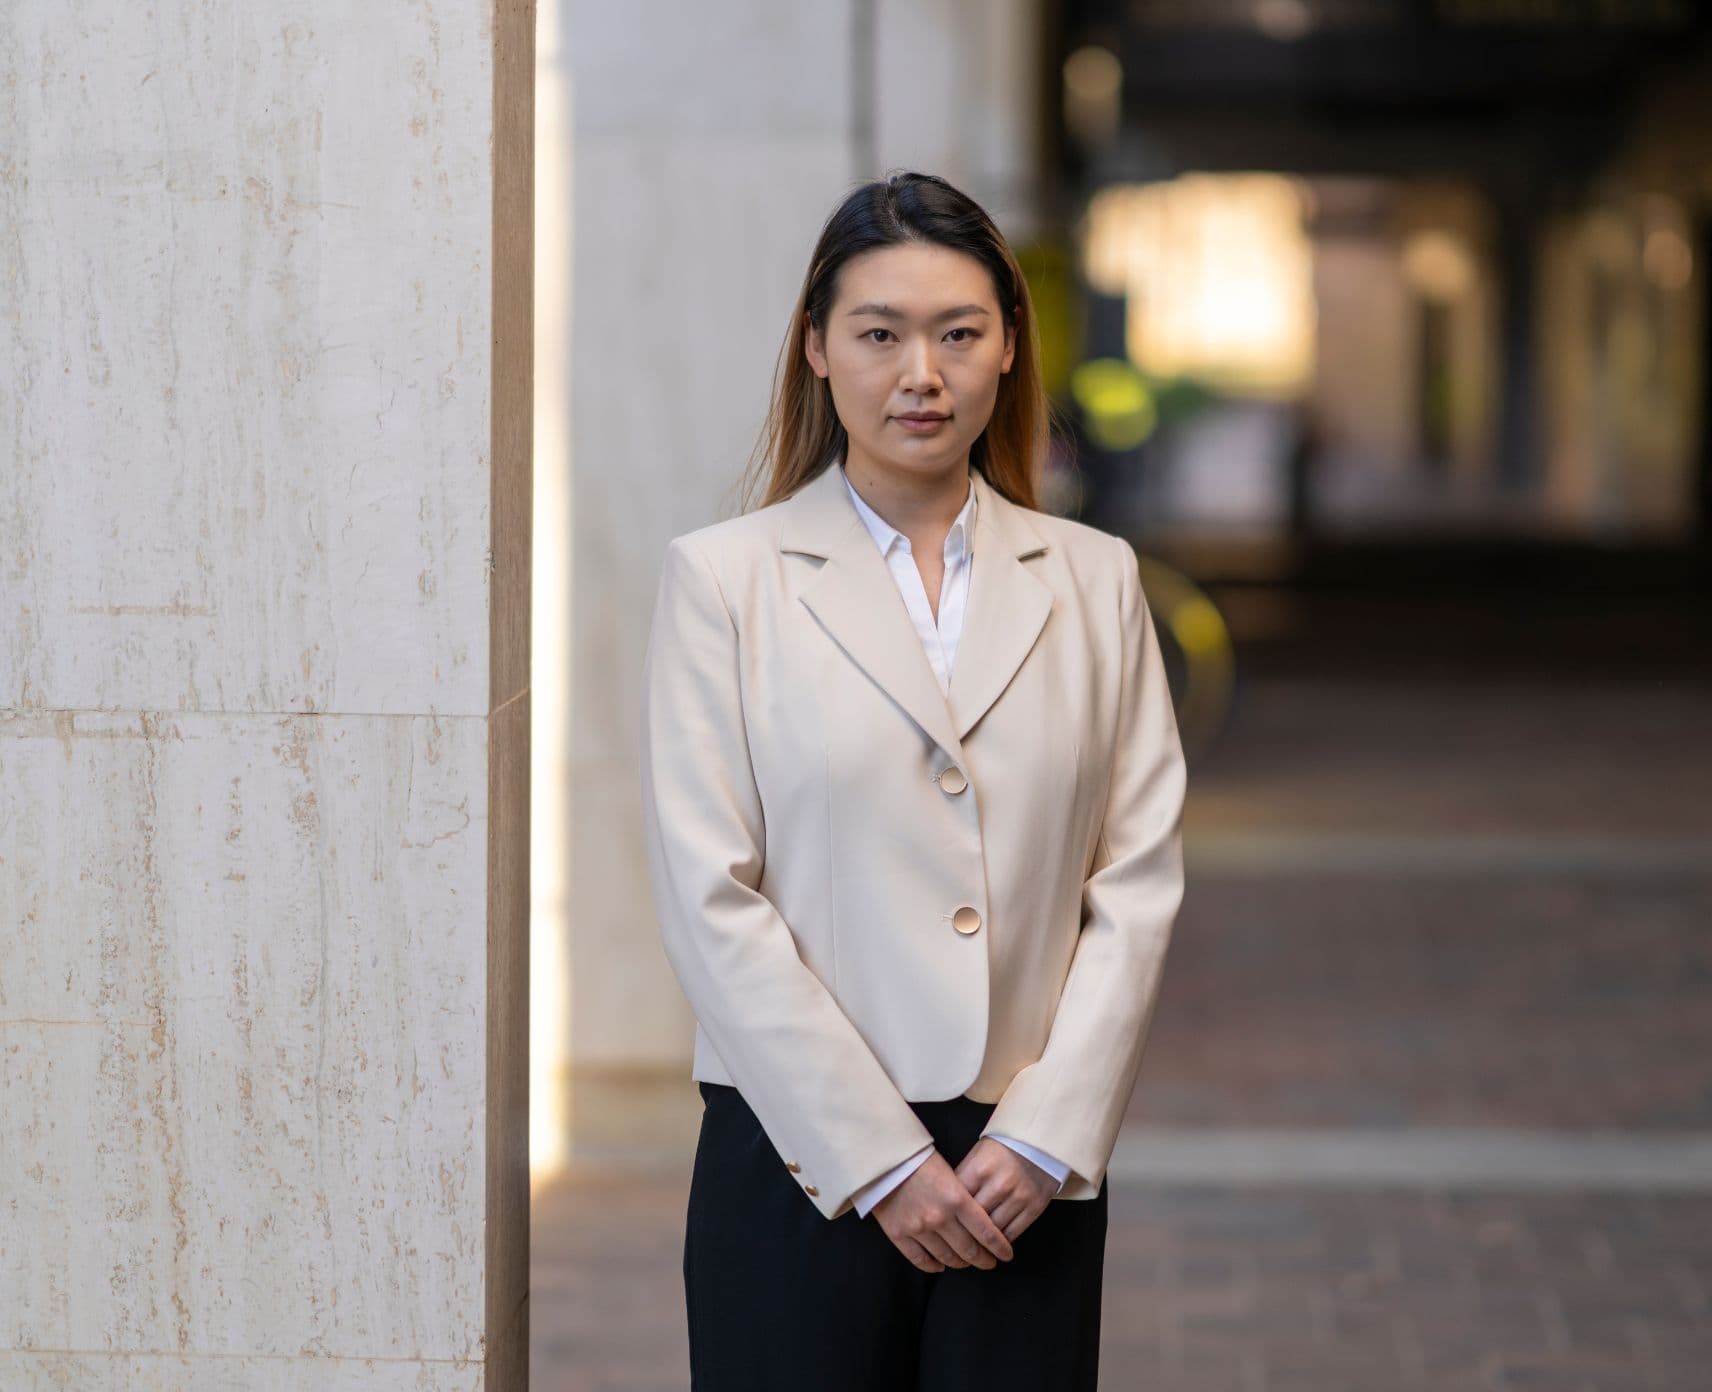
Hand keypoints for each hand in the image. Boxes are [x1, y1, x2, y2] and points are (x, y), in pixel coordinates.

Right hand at [871, 1150, 1014, 1273]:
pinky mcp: (899, 1234)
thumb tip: (979, 1221)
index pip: (986, 1232)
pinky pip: (920, 1260)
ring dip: (960, 1263)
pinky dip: (933, 1266)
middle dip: (983, 1259)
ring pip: (947, 1257)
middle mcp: (940, 1218)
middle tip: (990, 1262)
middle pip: (969, 1249)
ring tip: (966, 1263)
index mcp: (957, 1199)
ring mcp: (918, 1229)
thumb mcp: (950, 1173)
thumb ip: (963, 1199)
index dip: (999, 1247)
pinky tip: (940, 1265)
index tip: (1006, 1254)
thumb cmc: (919, 1158)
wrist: (883, 1158)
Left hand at [954, 1137, 1059, 1243]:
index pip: (957, 1201)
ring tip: (974, 1245)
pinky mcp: (1034, 1208)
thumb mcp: (977, 1155)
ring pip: (993, 1231)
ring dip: (983, 1240)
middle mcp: (999, 1184)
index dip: (949, 1214)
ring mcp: (1018, 1197)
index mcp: (979, 1169)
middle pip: (974, 1219)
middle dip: (964, 1230)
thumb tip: (947, 1206)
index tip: (945, 1223)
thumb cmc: (1002, 1151)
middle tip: (956, 1240)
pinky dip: (1001, 1241)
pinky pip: (1012, 1234)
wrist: (1039, 1145)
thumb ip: (962, 1179)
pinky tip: (993, 1241)